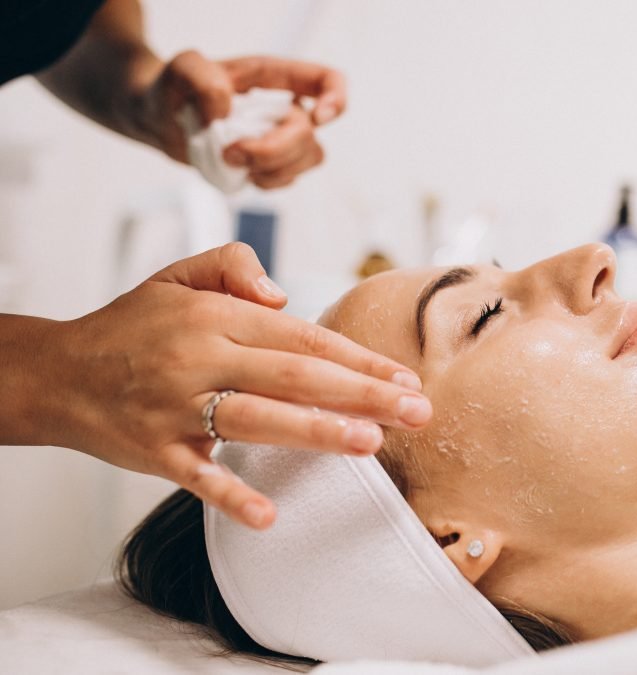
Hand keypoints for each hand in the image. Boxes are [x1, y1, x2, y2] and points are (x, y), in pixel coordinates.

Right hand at [47, 243, 424, 528]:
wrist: (54, 372)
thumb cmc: (131, 326)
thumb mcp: (178, 275)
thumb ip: (234, 265)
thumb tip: (284, 293)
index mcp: (216, 317)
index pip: (303, 337)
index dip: (358, 358)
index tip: (404, 379)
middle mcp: (201, 358)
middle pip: (296, 375)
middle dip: (363, 394)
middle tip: (417, 413)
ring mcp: (177, 407)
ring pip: (258, 418)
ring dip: (317, 431)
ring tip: (371, 443)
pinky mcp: (154, 451)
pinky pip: (197, 476)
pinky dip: (231, 495)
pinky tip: (270, 515)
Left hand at [137, 50, 345, 188]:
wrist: (159, 120)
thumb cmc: (175, 88)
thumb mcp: (180, 69)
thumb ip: (202, 81)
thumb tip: (228, 114)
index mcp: (275, 77)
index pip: (326, 81)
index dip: (335, 100)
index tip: (316, 118)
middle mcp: (285, 107)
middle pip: (310, 133)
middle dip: (273, 150)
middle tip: (231, 152)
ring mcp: (282, 137)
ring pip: (308, 159)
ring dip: (271, 169)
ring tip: (232, 160)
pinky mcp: (273, 164)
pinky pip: (288, 179)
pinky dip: (265, 181)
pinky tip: (240, 172)